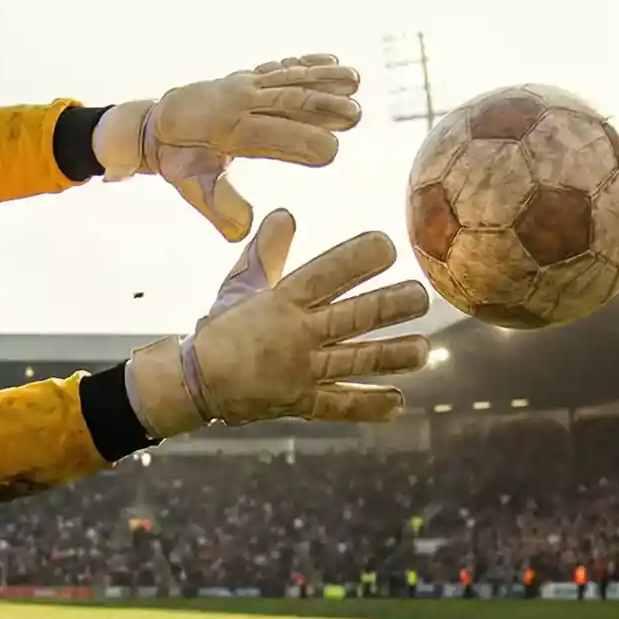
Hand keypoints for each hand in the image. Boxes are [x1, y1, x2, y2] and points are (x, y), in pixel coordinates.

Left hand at [93, 54, 363, 240]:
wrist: (157, 123)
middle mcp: (237, 101)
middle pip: (285, 102)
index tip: (332, 151)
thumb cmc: (179, 160)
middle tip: (355, 115)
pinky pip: (280, 67)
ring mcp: (244, 84)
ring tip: (356, 80)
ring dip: (323, 79)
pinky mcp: (249, 77)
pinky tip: (333, 60)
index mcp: (225, 130)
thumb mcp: (191, 186)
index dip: (298, 142)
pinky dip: (307, 62)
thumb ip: (218, 206)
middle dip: (322, 108)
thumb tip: (241, 232)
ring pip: (288, 79)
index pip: (266, 136)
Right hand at [125, 209, 429, 436]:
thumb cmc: (221, 328)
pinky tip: (398, 401)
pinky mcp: (301, 402)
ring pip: (355, 360)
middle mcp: (296, 334)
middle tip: (421, 297)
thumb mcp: (240, 284)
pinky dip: (368, 405)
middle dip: (390, 306)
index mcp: (282, 301)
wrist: (195, 382)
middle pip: (352, 317)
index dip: (357, 259)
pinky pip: (339, 405)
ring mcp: (301, 371)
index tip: (387, 245)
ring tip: (423, 348)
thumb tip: (285, 213)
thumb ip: (267, 250)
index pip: (325, 274)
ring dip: (392, 355)